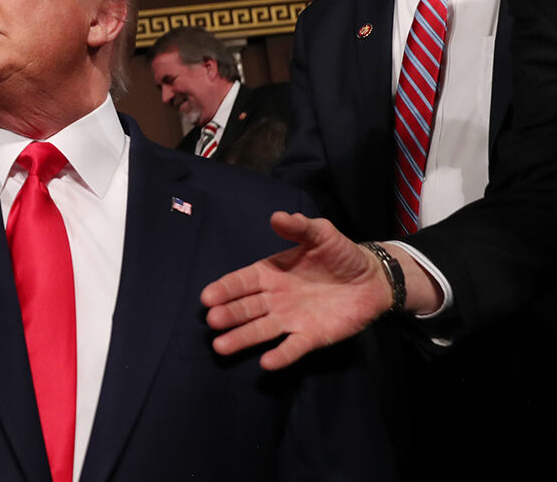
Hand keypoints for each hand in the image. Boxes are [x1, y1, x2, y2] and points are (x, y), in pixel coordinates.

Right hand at [199, 212, 392, 370]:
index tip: (207, 297)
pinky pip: (292, 347)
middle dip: (228, 314)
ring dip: (242, 338)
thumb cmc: (341, 255)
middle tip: (213, 320)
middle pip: (246, 308)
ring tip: (221, 346)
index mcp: (271, 273)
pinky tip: (267, 362)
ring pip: (261, 330)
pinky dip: (280, 355)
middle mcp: (274, 299)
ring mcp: (290, 319)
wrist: (373, 279)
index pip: (242, 282)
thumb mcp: (321, 234)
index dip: (225, 289)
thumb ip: (300, 227)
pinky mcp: (310, 337)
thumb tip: (277, 217)